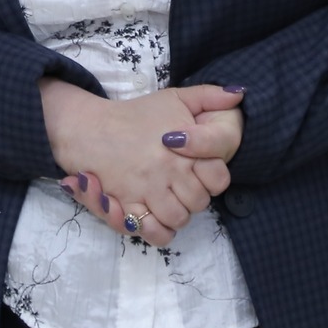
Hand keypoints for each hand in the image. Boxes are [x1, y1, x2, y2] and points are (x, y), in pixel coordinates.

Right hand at [40, 80, 242, 246]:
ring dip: (177, 213)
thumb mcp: (174, 98)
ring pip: (179, 218)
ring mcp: (147, 190)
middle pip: (200, 202)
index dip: (212, 177)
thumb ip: (209, 95)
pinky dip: (160, 231)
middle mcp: (167, 171)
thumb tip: (238, 94)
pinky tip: (156, 217)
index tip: (197, 169)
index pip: (218, 178)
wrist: (89, 128)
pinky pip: (156, 233)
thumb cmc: (135, 115)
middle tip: (179, 184)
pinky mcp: (129, 206)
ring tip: (167, 199)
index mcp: (182, 148)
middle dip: (193, 195)